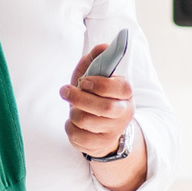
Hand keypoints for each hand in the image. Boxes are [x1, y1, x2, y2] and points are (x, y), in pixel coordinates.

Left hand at [60, 43, 134, 157]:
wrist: (101, 126)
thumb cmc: (95, 94)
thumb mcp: (95, 74)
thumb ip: (98, 58)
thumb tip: (104, 45)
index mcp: (126, 93)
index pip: (120, 88)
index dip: (99, 84)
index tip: (84, 82)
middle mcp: (124, 113)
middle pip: (104, 108)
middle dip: (79, 98)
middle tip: (65, 91)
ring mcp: (113, 131)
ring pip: (86, 121)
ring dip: (73, 112)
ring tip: (73, 108)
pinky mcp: (99, 145)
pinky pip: (77, 136)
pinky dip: (70, 127)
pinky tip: (74, 123)